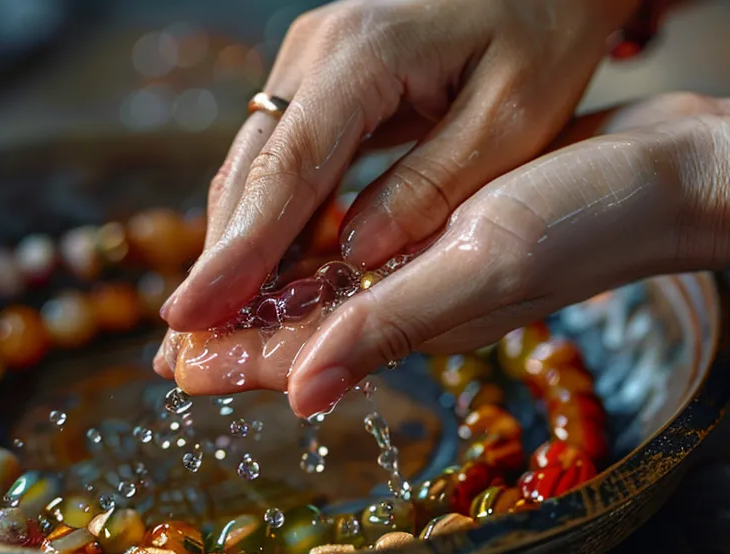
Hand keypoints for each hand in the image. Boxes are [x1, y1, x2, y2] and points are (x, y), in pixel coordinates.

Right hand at [159, 0, 641, 331]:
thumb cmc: (544, 35)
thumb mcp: (514, 117)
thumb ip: (436, 185)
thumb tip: (359, 257)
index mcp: (363, 55)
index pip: (287, 168)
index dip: (239, 250)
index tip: (194, 314)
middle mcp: (316, 49)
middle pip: (253, 169)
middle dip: (219, 259)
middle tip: (185, 342)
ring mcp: (309, 59)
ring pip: (256, 165)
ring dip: (236, 243)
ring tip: (211, 326)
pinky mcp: (319, 78)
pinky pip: (282, 157)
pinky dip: (269, 218)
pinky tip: (261, 278)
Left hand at [161, 94, 729, 414]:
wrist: (682, 171)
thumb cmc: (591, 214)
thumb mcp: (479, 264)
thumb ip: (388, 327)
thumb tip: (300, 396)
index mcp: (419, 317)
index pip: (306, 351)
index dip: (237, 361)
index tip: (169, 369)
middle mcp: (426, 300)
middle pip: (313, 328)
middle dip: (242, 340)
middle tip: (172, 346)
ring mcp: (447, 265)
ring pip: (341, 291)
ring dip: (279, 298)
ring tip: (224, 305)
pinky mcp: (465, 225)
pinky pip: (380, 251)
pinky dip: (331, 254)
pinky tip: (313, 243)